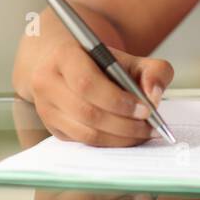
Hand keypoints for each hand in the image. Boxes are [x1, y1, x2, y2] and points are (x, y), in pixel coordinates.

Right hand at [30, 40, 173, 146]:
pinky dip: (109, 143)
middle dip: (124, 124)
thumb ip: (152, 70)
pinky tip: (127, 137)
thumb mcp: (129, 58)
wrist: (67, 65)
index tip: (145, 109)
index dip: (117, 100)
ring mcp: (46, 107)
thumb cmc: (100, 62)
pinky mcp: (52, 127)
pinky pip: (83, 142)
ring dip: (119, 138)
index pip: (87, 83)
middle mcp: (47, 82)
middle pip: (86, 112)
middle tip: (149, 126)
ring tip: (143, 133)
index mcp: (63, 56)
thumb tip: (154, 96)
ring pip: (85, 132)